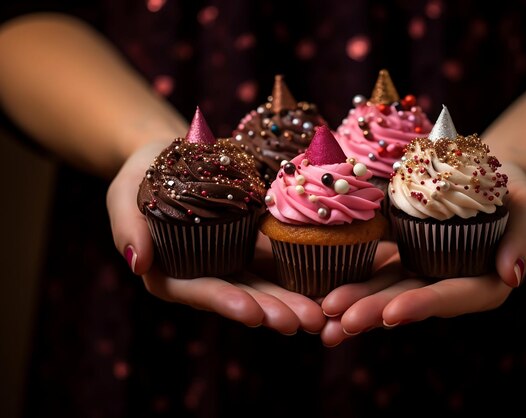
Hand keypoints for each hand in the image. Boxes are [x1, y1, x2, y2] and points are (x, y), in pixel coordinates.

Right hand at [106, 142, 325, 334]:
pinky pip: (279, 259)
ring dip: (293, 299)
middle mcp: (205, 274)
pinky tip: (328, 280)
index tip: (253, 313)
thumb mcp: (123, 193)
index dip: (226, 302)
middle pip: (241, 296)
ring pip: (265, 284)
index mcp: (171, 273)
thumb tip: (135, 263)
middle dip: (272, 310)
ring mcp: (232, 262)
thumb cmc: (141, 173)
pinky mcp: (252, 244)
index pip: (199, 292)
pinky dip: (303, 271)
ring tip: (323, 312)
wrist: (170, 154)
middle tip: (303, 321)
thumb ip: (128, 227)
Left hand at [319, 162, 525, 346]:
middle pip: (411, 302)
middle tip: (340, 323)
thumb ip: (523, 239)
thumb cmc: (510, 189)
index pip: (453, 296)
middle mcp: (448, 285)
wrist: (483, 172)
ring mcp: (421, 274)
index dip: (423, 305)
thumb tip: (512, 276)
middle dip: (375, 313)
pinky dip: (349, 281)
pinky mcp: (400, 259)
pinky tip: (321, 293)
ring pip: (385, 292)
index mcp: (484, 282)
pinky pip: (373, 272)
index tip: (392, 313)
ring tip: (322, 319)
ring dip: (354, 306)